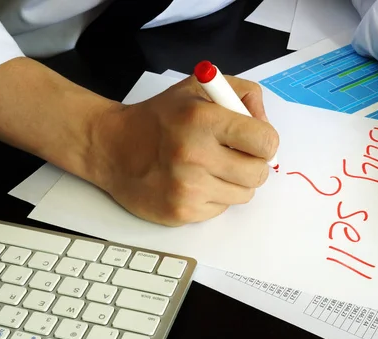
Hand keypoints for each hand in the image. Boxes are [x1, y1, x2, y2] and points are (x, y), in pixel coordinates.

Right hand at [87, 75, 278, 225]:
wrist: (112, 148)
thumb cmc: (159, 118)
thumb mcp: (198, 87)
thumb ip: (241, 94)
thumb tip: (266, 125)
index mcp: (202, 120)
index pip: (266, 141)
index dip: (264, 141)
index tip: (253, 141)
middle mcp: (194, 155)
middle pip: (259, 174)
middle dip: (253, 164)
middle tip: (236, 156)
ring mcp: (187, 188)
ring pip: (244, 195)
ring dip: (234, 182)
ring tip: (210, 168)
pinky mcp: (181, 213)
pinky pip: (221, 209)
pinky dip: (213, 196)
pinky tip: (193, 182)